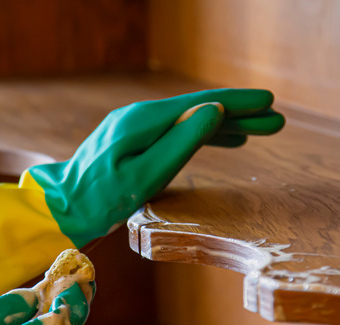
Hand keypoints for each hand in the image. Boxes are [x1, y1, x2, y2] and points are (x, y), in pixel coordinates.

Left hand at [24, 89, 284, 246]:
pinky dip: (203, 134)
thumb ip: (181, 143)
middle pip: (199, 110)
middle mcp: (140, 116)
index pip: (201, 105)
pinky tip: (224, 138)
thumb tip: (214, 112)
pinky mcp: (134, 140)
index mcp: (144, 121)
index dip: (238, 103)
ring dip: (226, 125)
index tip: (269, 102)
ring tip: (260, 130)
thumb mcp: (146, 176)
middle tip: (276, 119)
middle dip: (240, 114)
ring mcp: (136, 126)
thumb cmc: (102, 200)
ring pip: (190, 120)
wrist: (63, 207)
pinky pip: (176, 131)